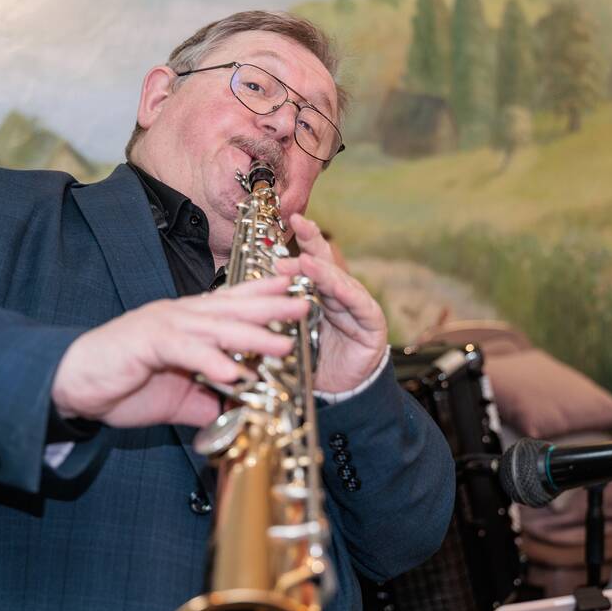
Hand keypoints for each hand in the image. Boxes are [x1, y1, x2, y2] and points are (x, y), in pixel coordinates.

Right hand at [51, 276, 309, 428]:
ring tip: (283, 343)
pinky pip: (185, 351)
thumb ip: (206, 401)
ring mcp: (162, 326)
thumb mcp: (174, 399)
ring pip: (215, 327)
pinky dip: (210, 361)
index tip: (295, 289)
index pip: (231, 304)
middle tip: (305, 303)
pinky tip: (234, 373)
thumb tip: (236, 414)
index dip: (264, 295)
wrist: (71, 383)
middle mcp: (178, 317)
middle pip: (232, 308)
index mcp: (186, 323)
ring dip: (251, 335)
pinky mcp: (146, 343)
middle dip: (271, 306)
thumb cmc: (120, 385)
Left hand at [276, 214, 387, 392]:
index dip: (303, 238)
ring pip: (340, 281)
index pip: (309, 261)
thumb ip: (273, 314)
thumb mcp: (288, 333)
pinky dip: (346, 293)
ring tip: (306, 260)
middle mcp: (338, 295)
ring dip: (323, 270)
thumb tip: (240, 295)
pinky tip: (336, 286)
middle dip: (312, 242)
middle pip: (326, 263)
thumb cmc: (312, 360)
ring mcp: (356, 306)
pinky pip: (358, 305)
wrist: (339, 392)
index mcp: (317, 294)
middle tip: (298, 224)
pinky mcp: (370, 324)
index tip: (291, 218)